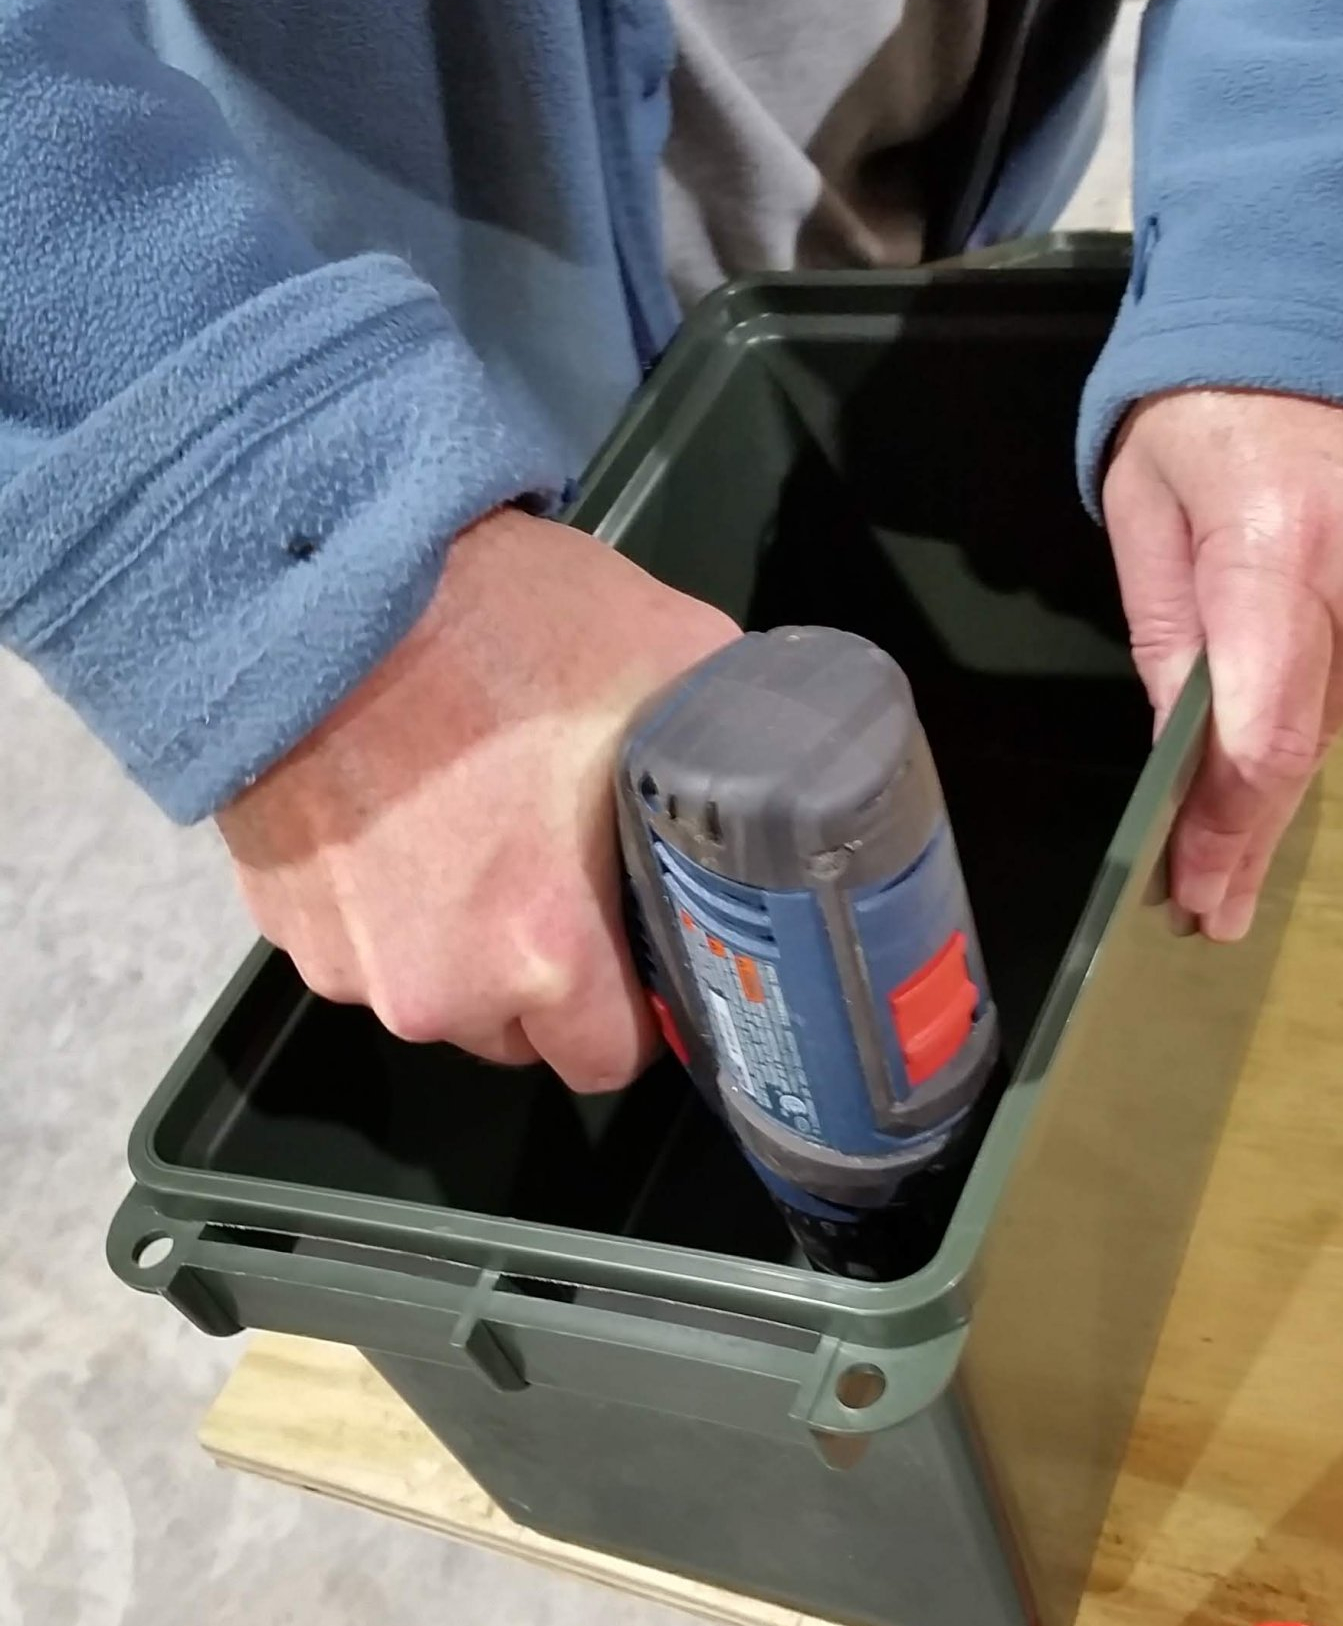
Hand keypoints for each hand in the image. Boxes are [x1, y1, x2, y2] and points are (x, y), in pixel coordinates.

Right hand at [217, 509, 737, 1088]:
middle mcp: (438, 985)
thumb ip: (735, 761)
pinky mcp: (280, 920)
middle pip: (514, 1032)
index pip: (609, 1059)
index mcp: (545, 953)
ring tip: (469, 823)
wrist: (325, 566)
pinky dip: (379, 900)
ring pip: (432, 989)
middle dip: (542, 972)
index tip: (637, 943)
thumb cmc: (496, 616)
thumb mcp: (672, 666)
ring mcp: (345, 959)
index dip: (635, 1005)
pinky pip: (355, 943)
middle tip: (554, 866)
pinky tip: (398, 812)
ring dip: (454, 938)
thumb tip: (779, 788)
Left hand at [1103, 390, 1342, 939]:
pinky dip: (1322, 700)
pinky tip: (1277, 741)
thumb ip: (1169, 632)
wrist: (1315, 299)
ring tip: (1227, 842)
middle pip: (1308, 741)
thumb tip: (1180, 744)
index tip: (1200, 896)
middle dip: (1249, 830)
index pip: (1266, 735)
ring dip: (1284, 770)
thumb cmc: (1207, 398)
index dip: (1231, 832)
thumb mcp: (1147, 508)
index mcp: (1276, 553)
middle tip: (1210, 906)